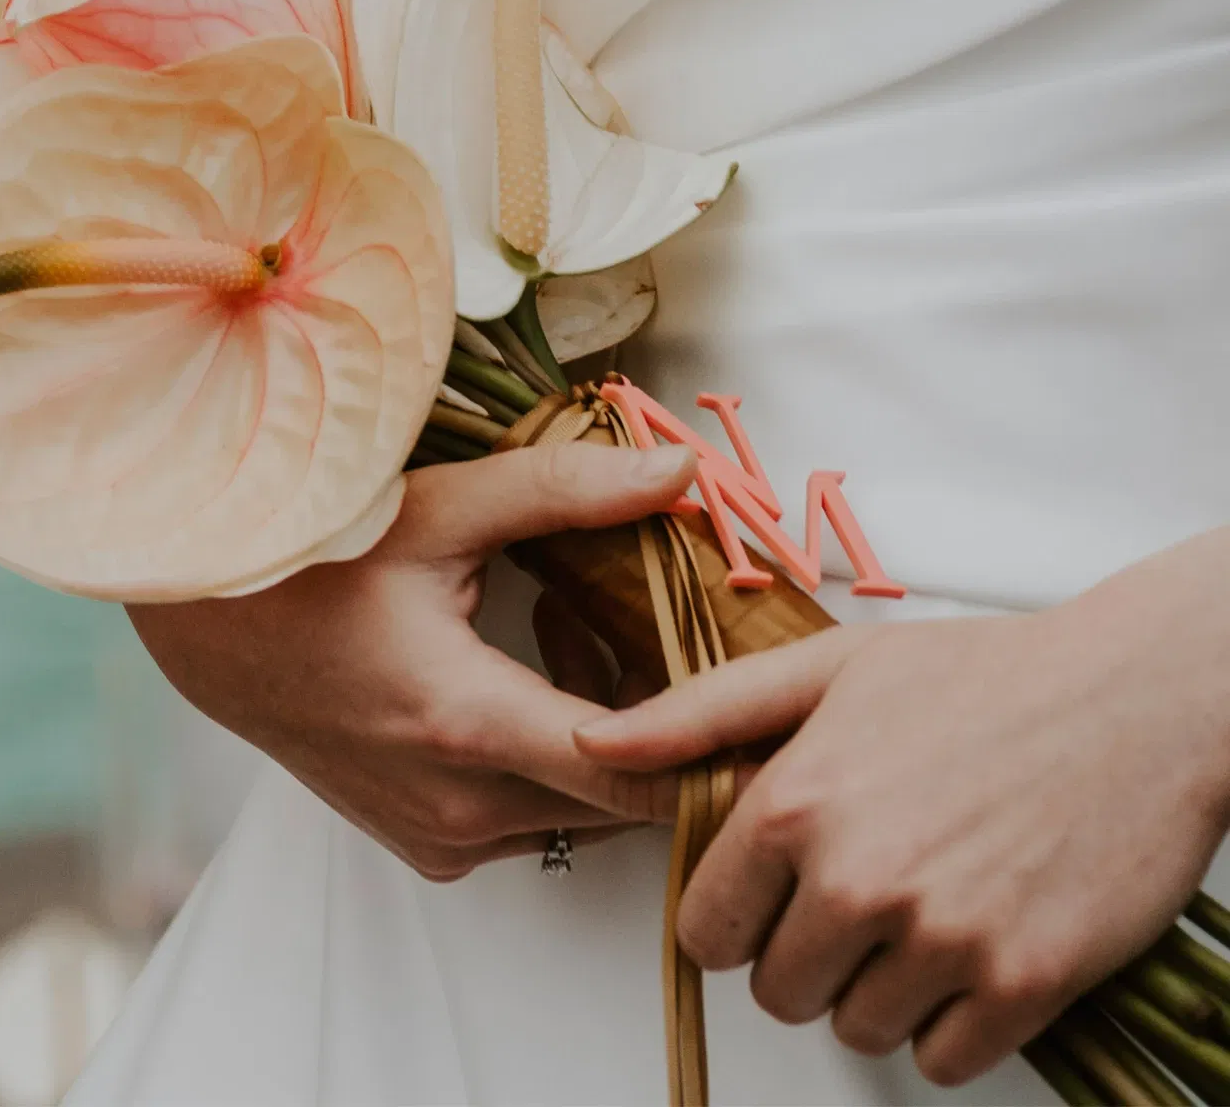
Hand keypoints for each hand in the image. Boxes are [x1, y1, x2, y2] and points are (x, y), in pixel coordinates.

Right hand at [128, 441, 697, 879]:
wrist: (209, 630)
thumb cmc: (313, 564)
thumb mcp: (441, 511)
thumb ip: (566, 493)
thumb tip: (677, 474)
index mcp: (469, 723)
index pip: (641, 778)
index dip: (712, 748)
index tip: (757, 705)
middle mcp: (459, 807)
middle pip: (622, 803)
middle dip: (662, 729)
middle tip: (659, 634)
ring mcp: (439, 838)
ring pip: (578, 815)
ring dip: (604, 744)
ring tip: (574, 638)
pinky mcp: (423, 847)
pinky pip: (529, 822)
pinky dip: (551, 764)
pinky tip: (524, 681)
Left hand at [575, 530, 1229, 1084]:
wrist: (1134, 699)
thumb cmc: (980, 673)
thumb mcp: (824, 668)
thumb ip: (698, 714)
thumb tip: (594, 743)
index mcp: (796, 802)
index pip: (707, 929)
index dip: (735, 913)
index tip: (771, 888)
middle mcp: (859, 879)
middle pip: (776, 989)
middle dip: (801, 950)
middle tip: (854, 890)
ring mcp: (942, 939)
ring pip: (856, 1028)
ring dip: (875, 987)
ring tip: (917, 904)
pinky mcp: (1024, 985)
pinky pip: (943, 1060)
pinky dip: (948, 1023)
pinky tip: (966, 946)